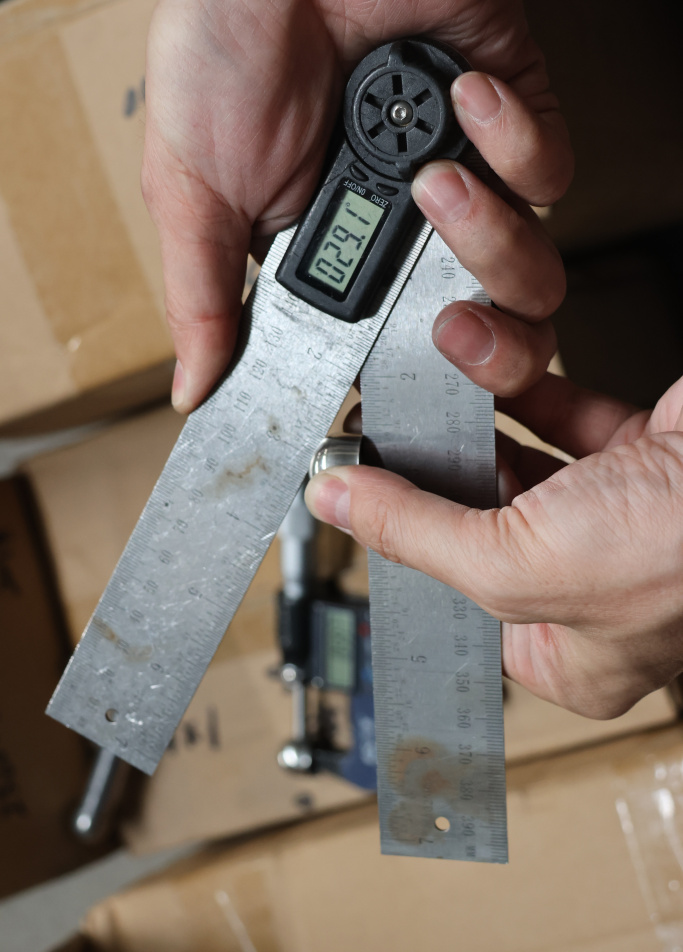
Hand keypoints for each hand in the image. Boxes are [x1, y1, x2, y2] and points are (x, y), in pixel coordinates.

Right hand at [142, 0, 571, 411]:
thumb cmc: (222, 44)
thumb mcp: (190, 191)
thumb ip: (203, 298)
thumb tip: (195, 385)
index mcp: (335, 257)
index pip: (388, 353)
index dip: (406, 383)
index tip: (395, 393)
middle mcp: (405, 229)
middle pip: (485, 333)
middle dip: (485, 349)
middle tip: (448, 330)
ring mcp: (463, 174)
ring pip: (530, 268)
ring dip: (490, 234)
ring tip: (430, 176)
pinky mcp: (509, 111)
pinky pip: (549, 170)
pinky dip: (516, 140)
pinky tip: (461, 91)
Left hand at [306, 360, 682, 718]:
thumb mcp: (524, 565)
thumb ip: (422, 535)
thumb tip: (340, 504)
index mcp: (572, 654)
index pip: (457, 603)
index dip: (408, 551)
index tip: (362, 497)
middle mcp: (596, 588)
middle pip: (481, 526)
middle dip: (436, 475)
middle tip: (382, 435)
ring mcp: (620, 515)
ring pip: (519, 462)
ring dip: (472, 421)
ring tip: (421, 392)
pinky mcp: (640, 449)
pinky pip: (561, 413)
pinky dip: (521, 388)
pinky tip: (479, 365)